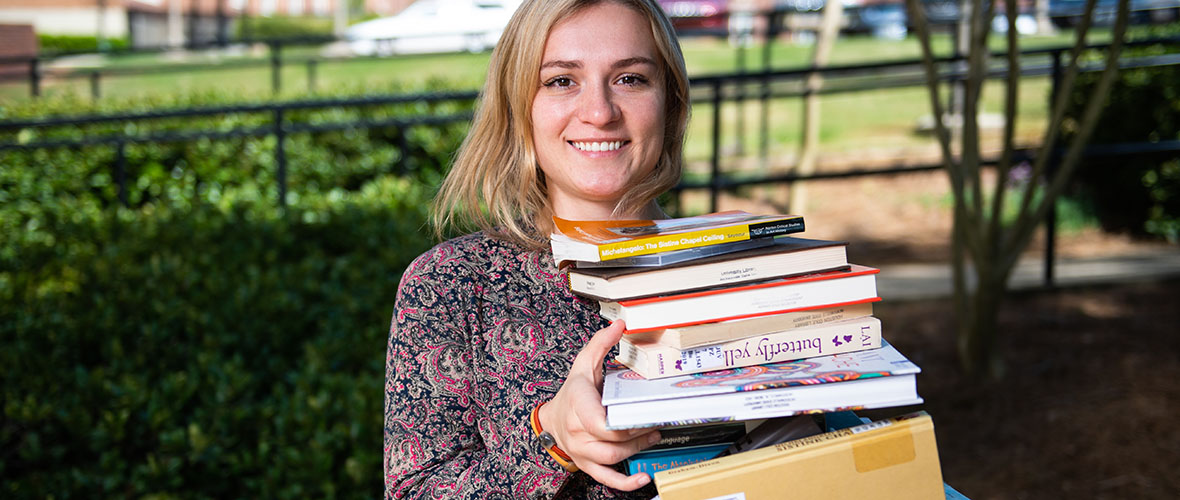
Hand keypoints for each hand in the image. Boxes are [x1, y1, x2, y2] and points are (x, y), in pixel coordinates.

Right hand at [539, 320, 660, 490]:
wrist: (551, 419)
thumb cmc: (571, 393)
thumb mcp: (582, 365)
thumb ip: (600, 344)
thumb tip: (619, 325)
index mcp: (578, 405)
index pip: (598, 422)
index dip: (622, 423)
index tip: (641, 414)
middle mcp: (577, 432)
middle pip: (611, 442)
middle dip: (637, 434)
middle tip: (656, 422)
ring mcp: (581, 451)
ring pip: (612, 459)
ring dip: (637, 450)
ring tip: (653, 436)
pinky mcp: (587, 465)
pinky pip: (606, 479)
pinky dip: (626, 483)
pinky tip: (644, 478)